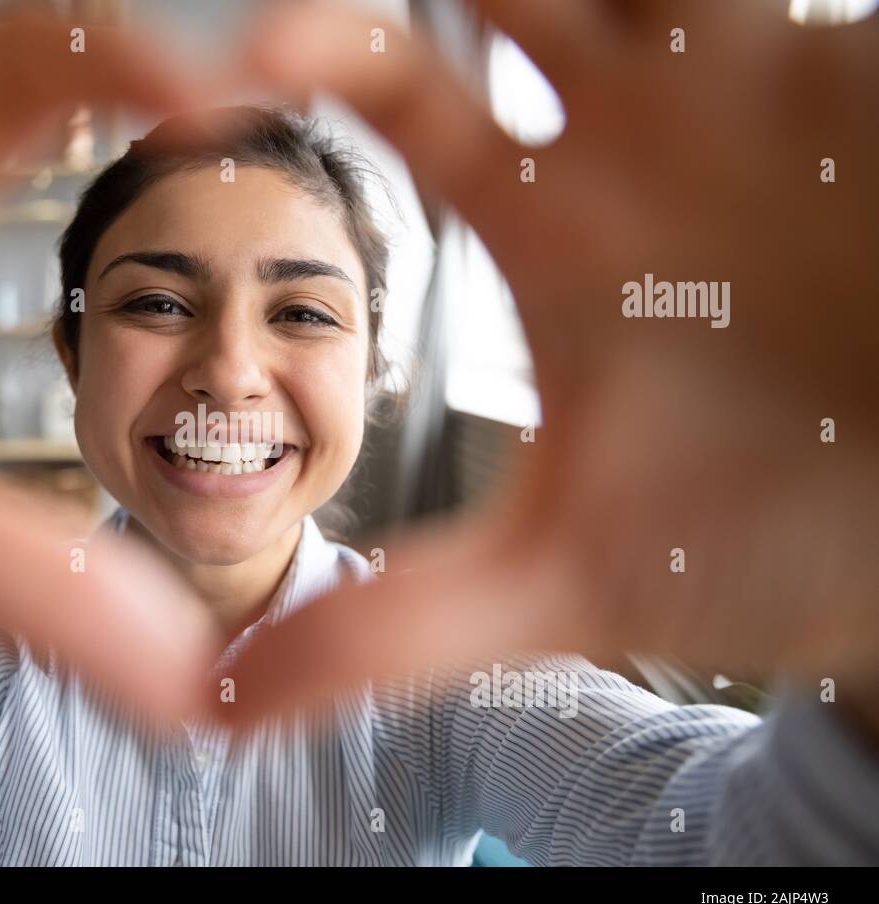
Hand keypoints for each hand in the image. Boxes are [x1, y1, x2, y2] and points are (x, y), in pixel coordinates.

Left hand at [222, 0, 878, 720]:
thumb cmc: (746, 542)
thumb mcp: (561, 580)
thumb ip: (394, 627)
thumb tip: (220, 705)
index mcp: (543, 217)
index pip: (407, 94)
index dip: (330, 56)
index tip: (255, 50)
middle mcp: (627, 137)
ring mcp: (741, 91)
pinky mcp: (843, 71)